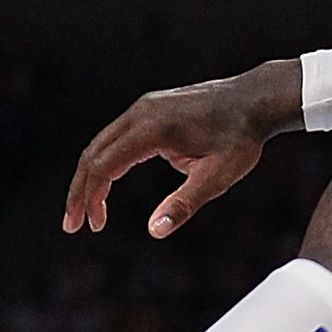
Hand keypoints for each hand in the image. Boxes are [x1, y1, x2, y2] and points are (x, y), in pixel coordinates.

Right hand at [64, 59, 300, 237]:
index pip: (104, 165)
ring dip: (92, 176)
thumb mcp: (218, 176)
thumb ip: (185, 204)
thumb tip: (155, 231)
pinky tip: (109, 185)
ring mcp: (145, 107)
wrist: (258, 99)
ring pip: (102, 143)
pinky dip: (108, 162)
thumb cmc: (242, 138)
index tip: (88, 225)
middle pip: (94, 153)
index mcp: (153, 128)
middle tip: (73, 224)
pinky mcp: (151, 108)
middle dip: (81, 190)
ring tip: (91, 211)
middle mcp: (142, 112)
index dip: (90, 197)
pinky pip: (118, 136)